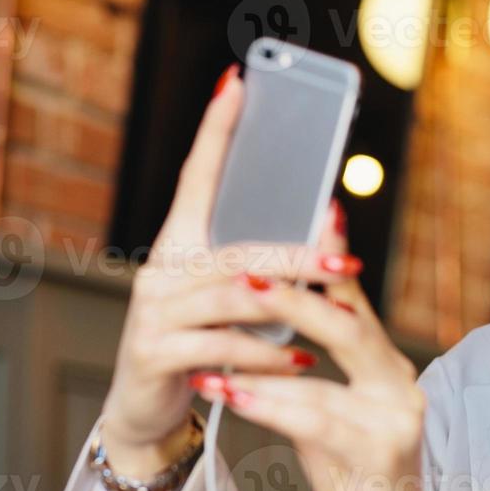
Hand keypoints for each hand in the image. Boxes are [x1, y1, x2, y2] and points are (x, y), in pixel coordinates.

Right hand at [99, 64, 361, 478]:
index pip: (198, 176)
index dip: (217, 130)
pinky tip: (297, 362)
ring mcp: (154, 310)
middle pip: (236, 248)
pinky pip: (222, 347)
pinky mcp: (153, 351)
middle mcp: (161, 269)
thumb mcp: (223, 300)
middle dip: (296, 252)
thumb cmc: (194, 345)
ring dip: (289, 306)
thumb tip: (319, 228)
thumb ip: (253, 267)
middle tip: (345, 256)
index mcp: (179, 245)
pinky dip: (265, 355)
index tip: (237, 82)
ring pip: (232, 296)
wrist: (144, 409)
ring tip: (334, 313)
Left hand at [187, 200, 456, 490]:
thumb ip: (305, 377)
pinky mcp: (384, 456)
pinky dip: (270, 406)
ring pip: (325, 378)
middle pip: (347, 326)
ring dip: (262, 366)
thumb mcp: (326, 414)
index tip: (312, 211)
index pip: (354, 302)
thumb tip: (262, 338)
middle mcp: (399, 383)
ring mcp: (397, 419)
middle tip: (244, 278)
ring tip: (213, 356)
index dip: (332, 259)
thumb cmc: (354, 473)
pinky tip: (234, 397)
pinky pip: (318, 422)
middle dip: (294, 299)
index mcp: (385, 365)